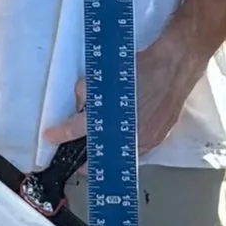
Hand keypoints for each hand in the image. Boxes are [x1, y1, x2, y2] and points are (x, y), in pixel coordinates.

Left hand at [40, 25, 203, 156]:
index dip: (61, 134)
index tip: (50, 137)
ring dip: (106, 155)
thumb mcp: (105, 74)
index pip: (77, 129)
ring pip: (118, 157)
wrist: (174, 67)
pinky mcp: (157, 140)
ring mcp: (143, 141)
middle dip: (84, 158)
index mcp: (108, 117)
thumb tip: (81, 102)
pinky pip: (136, 152)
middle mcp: (125, 134)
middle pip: (98, 154)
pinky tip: (121, 143)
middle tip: (76, 155)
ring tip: (97, 152)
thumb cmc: (141, 68)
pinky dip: (125, 150)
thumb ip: (87, 91)